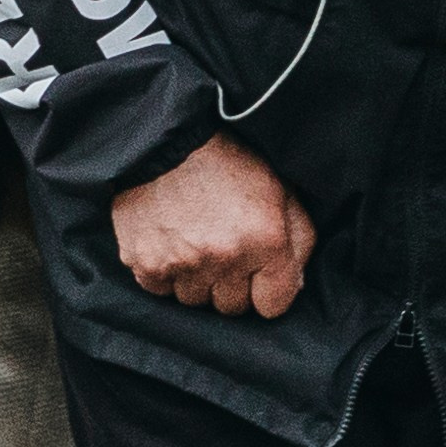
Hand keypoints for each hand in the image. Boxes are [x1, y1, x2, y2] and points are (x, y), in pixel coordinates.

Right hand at [112, 135, 315, 318]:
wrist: (165, 139)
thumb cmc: (228, 162)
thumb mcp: (281, 189)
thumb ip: (299, 240)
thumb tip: (294, 286)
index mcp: (266, 240)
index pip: (273, 306)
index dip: (267, 289)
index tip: (257, 271)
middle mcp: (225, 258)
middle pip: (232, 307)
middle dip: (231, 284)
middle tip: (222, 247)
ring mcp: (183, 264)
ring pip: (195, 301)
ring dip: (196, 279)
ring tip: (193, 241)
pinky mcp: (146, 264)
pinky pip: (161, 291)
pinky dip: (165, 272)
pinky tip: (170, 242)